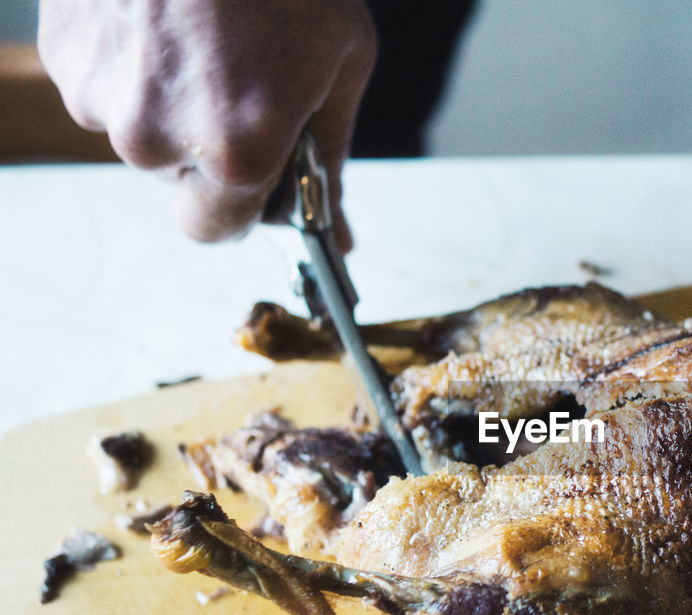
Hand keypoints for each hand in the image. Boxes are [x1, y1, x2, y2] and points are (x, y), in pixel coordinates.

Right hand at [38, 0, 376, 250]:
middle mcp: (156, 136)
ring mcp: (99, 93)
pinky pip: (103, 84)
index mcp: (234, 150)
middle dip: (209, 148)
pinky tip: (165, 19)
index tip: (256, 177)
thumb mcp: (341, 66)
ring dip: (168, 101)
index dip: (240, 204)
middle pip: (177, 180)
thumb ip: (328, 157)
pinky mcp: (63, 52)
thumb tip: (334, 230)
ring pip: (138, 129)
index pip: (215, 230)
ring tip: (206, 37)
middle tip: (241, 81)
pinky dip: (132, 62)